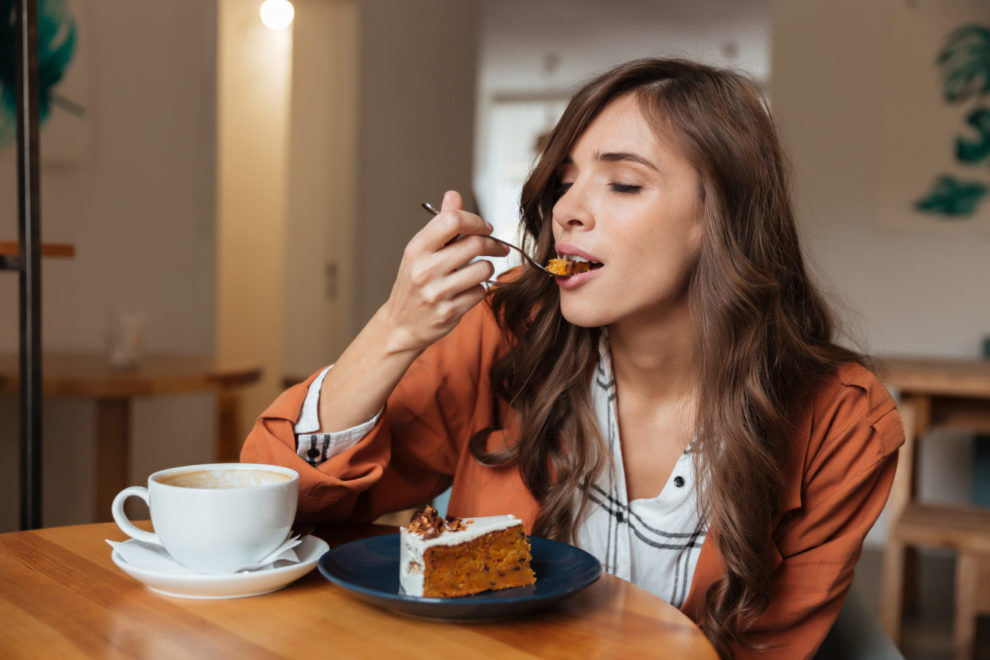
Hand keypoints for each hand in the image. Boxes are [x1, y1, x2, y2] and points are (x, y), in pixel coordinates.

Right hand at [380, 190, 508, 354]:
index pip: (452, 220)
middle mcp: (425, 269)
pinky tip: (468, 290)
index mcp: (416, 249)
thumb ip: (440, 226)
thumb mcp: (420, 253)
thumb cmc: (413, 284)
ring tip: (479, 271)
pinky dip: (479, 289)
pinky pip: (480, 292)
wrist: (400, 325)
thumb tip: (453, 195)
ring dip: (487, 268)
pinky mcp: (450, 313)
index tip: (485, 227)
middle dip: (493, 244)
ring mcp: (437, 292)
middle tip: (498, 247)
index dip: (475, 220)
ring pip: (483, 269)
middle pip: (475, 244)